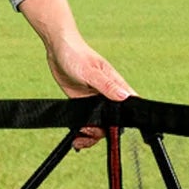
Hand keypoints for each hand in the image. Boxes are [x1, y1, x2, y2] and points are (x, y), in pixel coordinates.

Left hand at [17, 0, 131, 148]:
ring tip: (79, 139)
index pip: (130, 106)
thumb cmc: (77, 54)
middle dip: (103, 132)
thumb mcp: (91, 71)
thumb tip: (125, 97)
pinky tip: (76, 136)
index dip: (128, 121)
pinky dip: (82, 130)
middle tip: (87, 134)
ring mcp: (96, 100)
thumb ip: (106, 85)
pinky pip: (86, 120)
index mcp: (116, 86)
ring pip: (99, 124)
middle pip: (113, 121)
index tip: (118, 133)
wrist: (58, 49)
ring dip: (91, 135)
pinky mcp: (83, 102)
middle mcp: (108, 95)